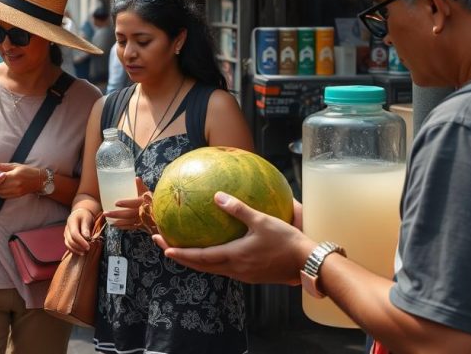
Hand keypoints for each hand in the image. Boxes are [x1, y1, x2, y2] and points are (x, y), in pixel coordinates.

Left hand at [0, 163, 44, 198]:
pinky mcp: (16, 196)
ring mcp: (15, 192)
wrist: (39, 180)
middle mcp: (14, 185)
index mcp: (14, 176)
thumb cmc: (27, 171)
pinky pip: (4, 196)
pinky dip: (0, 193)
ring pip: (0, 193)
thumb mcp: (16, 166)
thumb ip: (3, 166)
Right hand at [64, 207, 96, 254]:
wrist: (79, 214)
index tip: (88, 246)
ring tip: (84, 253)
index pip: (74, 234)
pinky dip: (74, 250)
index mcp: (71, 222)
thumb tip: (87, 237)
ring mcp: (66, 234)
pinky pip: (68, 245)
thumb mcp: (87, 218)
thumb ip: (86, 228)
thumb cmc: (84, 216)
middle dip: (79, 247)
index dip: (81, 241)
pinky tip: (80, 252)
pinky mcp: (67, 238)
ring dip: (75, 250)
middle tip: (88, 249)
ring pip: (68, 244)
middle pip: (70, 240)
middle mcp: (67, 228)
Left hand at [104, 177, 148, 230]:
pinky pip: (131, 227)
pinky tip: (115, 225)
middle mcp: (144, 212)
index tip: (116, 203)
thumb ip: (141, 186)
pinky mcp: (142, 226)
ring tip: (108, 220)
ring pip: (129, 222)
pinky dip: (123, 227)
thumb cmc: (151, 200)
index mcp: (144, 202)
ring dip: (118, 222)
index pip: (135, 203)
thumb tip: (136, 178)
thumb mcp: (147, 192)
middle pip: (129, 214)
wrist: (159, 213)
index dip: (126, 203)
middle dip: (117, 214)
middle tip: (106, 213)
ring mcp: (142, 220)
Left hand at [152, 192, 313, 285]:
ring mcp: (243, 275)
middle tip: (163, 245)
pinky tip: (212, 251)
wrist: (307, 263)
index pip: (200, 258)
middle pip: (201, 266)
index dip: (180, 253)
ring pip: (212, 269)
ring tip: (182, 248)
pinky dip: (211, 261)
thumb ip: (238, 209)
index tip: (164, 247)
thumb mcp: (262, 220)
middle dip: (180, 257)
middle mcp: (234, 270)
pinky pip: (224, 269)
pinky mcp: (251, 275)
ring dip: (195, 260)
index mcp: (233, 257)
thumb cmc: (286, 241)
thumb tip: (217, 195)